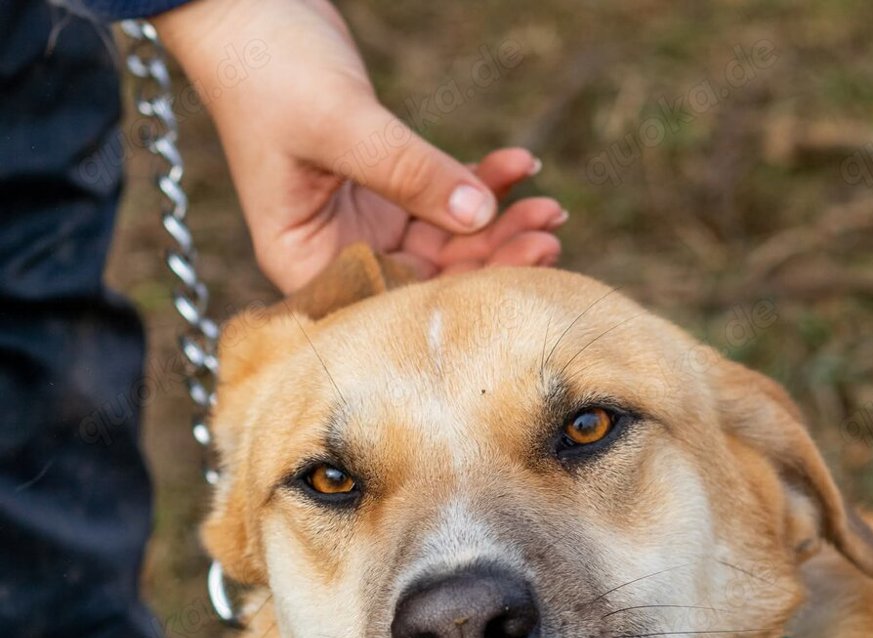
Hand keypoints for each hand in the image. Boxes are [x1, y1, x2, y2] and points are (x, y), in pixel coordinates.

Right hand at [154, 0, 565, 292]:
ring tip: (549, 209)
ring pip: (444, 241)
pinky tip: (520, 165)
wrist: (247, 3)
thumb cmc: (266, 65)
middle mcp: (334, 249)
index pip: (389, 298)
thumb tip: (481, 216)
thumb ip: (409, 173)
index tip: (517, 269)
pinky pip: (444, 197)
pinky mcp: (386, 188)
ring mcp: (362, 221)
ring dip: (497, 223)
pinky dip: (483, 182)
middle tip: (547, 238)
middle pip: (425, 277)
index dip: (455, 294)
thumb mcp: (341, 124)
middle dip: (489, 258)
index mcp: (302, 259)